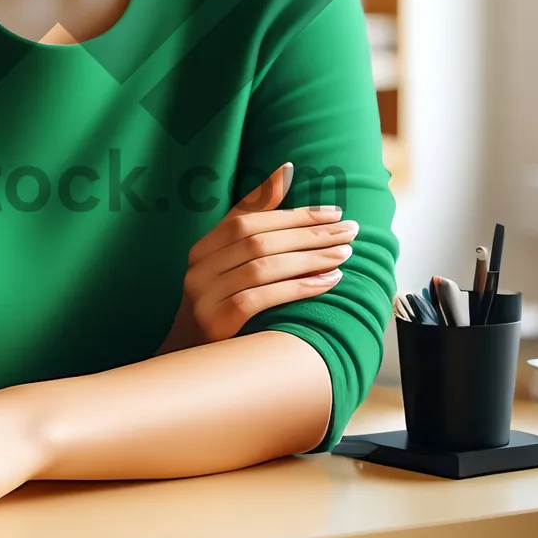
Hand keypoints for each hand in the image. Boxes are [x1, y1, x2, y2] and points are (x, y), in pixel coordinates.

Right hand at [158, 162, 358, 351]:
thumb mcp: (230, 264)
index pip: (247, 218)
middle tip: (349, 230)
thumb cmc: (219, 307)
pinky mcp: (215, 322)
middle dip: (308, 233)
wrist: (188, 366)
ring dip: (309, 258)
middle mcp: (198, 266)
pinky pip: (260, 298)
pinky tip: (326, 282)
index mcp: (202, 247)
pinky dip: (296, 287)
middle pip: (257, 240)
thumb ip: (255, 221)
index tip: (333, 211)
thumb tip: (287, 170)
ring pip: (261, 267)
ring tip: (344, 254)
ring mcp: (203, 295)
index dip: (292, 212)